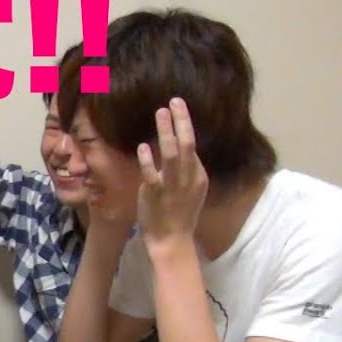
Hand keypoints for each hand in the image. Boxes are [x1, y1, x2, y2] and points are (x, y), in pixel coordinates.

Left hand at [137, 98, 208, 247]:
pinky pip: (152, 174)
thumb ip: (186, 171)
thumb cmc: (179, 215)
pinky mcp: (156, 194)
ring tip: (161, 111)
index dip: (185, 126)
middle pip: (188, 143)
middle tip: (175, 100)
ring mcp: (172, 185)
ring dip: (167, 130)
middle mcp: (188, 177)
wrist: (172, 240)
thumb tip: (179, 149)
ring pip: (173, 153)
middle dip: (182, 120)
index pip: (193, 146)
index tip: (177, 109)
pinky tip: (143, 146)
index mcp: (198, 175)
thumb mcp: (190, 190)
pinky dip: (148, 159)